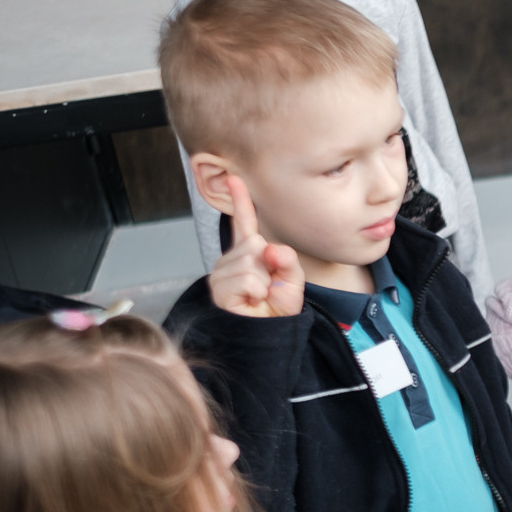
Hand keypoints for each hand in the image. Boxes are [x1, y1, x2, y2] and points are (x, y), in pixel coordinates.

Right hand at [208, 175, 304, 317]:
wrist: (270, 334)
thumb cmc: (277, 308)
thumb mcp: (292, 279)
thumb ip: (287, 258)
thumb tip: (268, 247)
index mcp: (249, 253)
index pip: (244, 222)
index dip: (241, 200)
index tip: (234, 178)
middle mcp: (231, 260)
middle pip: (254, 243)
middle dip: (269, 265)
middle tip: (267, 286)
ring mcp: (222, 274)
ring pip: (251, 262)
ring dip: (264, 282)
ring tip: (259, 296)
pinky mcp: (219, 289)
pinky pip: (248, 279)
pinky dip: (257, 292)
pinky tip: (252, 301)